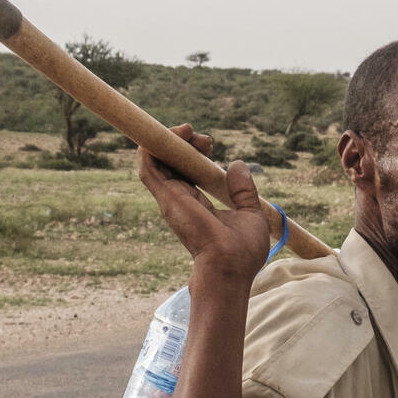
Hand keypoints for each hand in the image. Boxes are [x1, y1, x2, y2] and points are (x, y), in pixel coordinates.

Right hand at [139, 125, 274, 287]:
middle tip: (204, 139)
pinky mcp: (166, 198)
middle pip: (169, 161)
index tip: (210, 145)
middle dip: (183, 141)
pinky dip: (150, 147)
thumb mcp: (250, 213)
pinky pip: (147, 168)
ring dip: (169, 139)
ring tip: (188, 130)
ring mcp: (170, 199)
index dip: (192, 151)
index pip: (184, 170)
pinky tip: (169, 133)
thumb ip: (242, 190)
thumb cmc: (241, 251)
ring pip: (156, 160)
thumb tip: (237, 165)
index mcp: (195, 203)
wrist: (230, 267)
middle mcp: (179, 200)